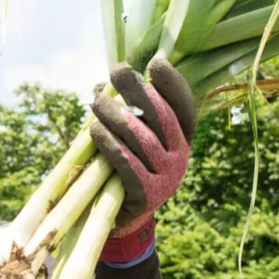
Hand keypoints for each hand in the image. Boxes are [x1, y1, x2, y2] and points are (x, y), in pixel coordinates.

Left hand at [90, 58, 195, 259]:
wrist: (123, 216)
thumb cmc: (124, 167)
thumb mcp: (129, 138)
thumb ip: (124, 113)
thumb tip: (102, 86)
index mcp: (182, 139)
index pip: (184, 106)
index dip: (172, 83)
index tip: (154, 62)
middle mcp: (180, 156)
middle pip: (161, 117)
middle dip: (138, 89)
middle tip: (117, 70)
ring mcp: (167, 177)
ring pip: (142, 138)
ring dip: (116, 115)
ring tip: (95, 102)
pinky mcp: (148, 194)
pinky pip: (127, 164)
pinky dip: (109, 145)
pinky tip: (94, 131)